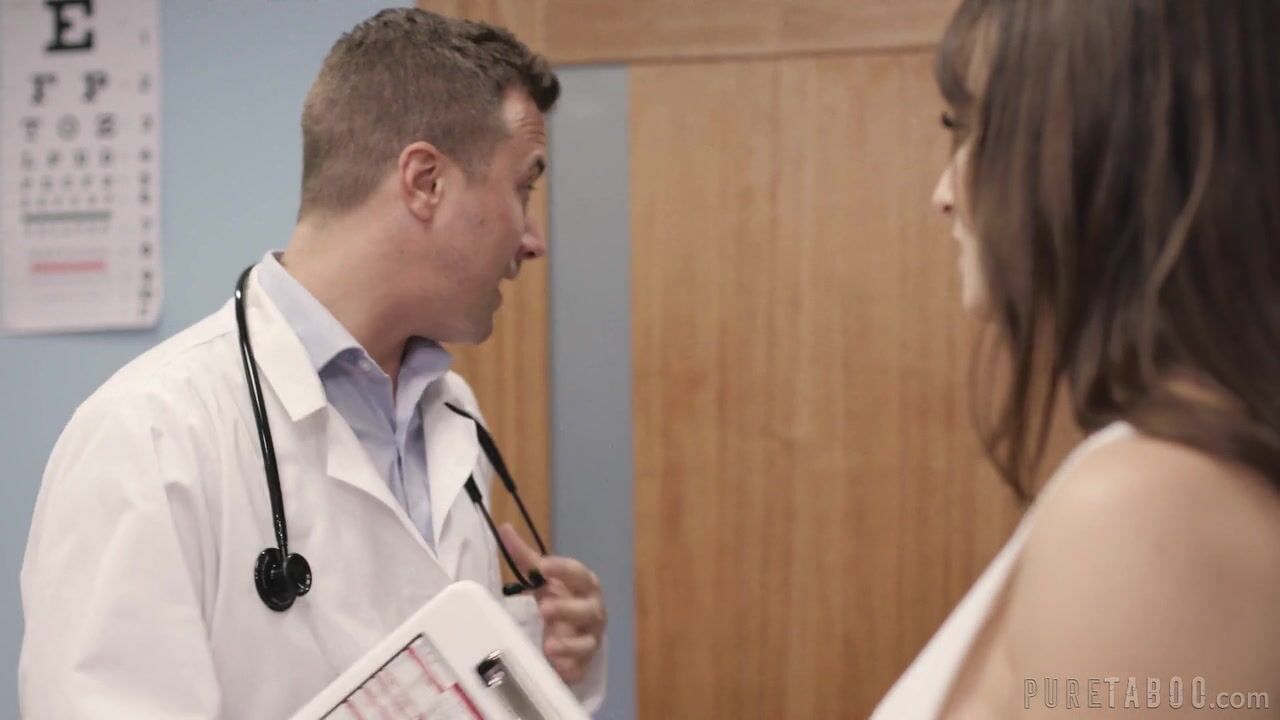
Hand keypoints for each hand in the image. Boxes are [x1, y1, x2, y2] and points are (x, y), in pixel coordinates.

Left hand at [499, 523, 605, 684]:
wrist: (575, 635)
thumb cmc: (561, 600)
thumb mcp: (544, 580)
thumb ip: (526, 557)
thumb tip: (504, 528)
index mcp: (585, 587)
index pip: (579, 574)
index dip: (564, 569)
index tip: (543, 565)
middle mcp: (593, 612)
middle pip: (587, 609)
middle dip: (568, 609)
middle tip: (545, 607)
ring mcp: (590, 640)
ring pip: (587, 642)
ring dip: (569, 644)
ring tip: (549, 645)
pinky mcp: (583, 664)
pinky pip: (580, 668)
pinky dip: (570, 669)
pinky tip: (557, 668)